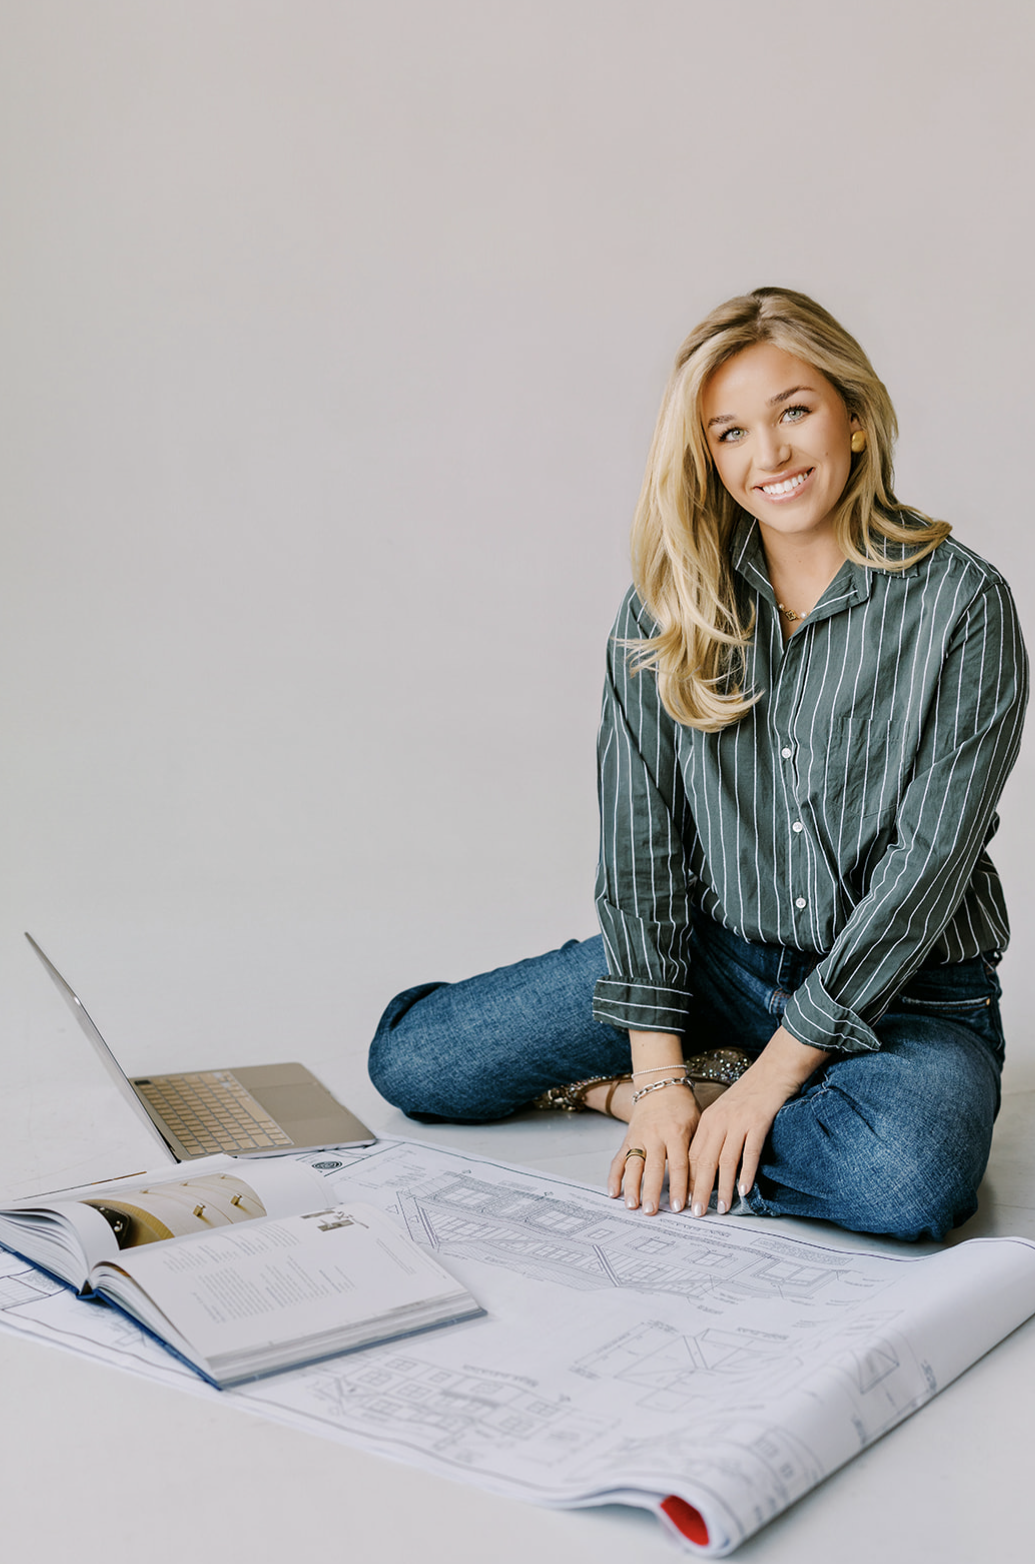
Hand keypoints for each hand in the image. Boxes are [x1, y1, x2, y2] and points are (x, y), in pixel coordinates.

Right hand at [608, 1080, 699, 1214]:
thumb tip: (705, 1181)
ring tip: (632, 1206)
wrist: (660, 1085)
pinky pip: (618, 1159)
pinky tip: (613, 1193)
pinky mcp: (627, 1138)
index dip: (679, 1187)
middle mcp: (655, 1135)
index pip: (679, 1165)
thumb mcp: (697, 1123)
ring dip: (632, 1187)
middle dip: (652, 1192)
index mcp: (676, 1133)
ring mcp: (639, 1137)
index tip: (679, 1207)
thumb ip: (697, 1149)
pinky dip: (614, 1177)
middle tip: (652, 1212)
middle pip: (653, 1168)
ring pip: (633, 1165)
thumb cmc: (683, 1107)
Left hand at [686, 1025, 826, 1215]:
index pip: (692, 1155)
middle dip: (699, 1189)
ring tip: (721, 1208)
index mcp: (708, 1120)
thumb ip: (716, 1135)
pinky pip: (750, 1152)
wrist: (773, 1070)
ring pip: (725, 1160)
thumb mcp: (726, 1112)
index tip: (685, 1200)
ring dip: (722, 1187)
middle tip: (696, 1212)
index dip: (688, 1180)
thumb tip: (708, 1167)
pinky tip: (743, 1189)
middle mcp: (719, 1121)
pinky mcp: (758, 1122)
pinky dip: (746, 1172)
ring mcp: (738, 1121)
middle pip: (704, 1161)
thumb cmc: (750, 1094)